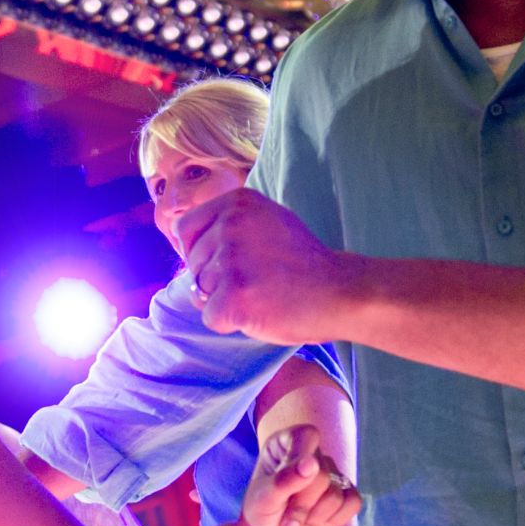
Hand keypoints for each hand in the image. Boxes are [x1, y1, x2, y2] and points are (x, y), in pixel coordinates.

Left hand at [182, 189, 349, 344]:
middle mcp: (231, 224)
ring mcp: (231, 260)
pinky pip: (210, 318)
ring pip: (199, 292)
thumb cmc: (302, 263)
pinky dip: (231, 323)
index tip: (224, 263)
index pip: (185, 229)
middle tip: (257, 282)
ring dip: (225, 301)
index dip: (198, 252)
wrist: (340, 292)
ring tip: (261, 295)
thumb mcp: (267, 222)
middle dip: (215, 280)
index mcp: (237, 202)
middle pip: (192, 264)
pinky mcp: (234, 296)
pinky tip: (260, 311)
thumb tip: (183, 243)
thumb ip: (228, 224)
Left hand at [237, 425, 359, 525]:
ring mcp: (329, 474)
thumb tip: (311, 463)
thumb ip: (284, 481)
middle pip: (322, 474)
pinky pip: (353, 502)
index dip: (300, 462)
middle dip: (302, 505)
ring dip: (314, 517)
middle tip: (285, 522)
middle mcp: (310, 454)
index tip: (283, 491)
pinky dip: (335, 519)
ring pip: (337, 492)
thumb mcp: (263, 502)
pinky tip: (316, 524)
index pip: (306, 437)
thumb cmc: (260, 520)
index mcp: (285, 445)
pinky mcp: (344, 494)